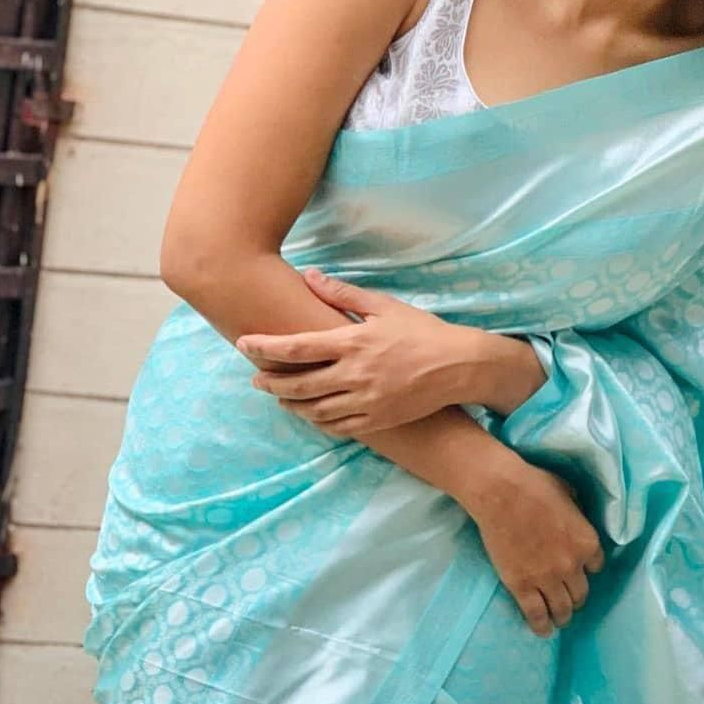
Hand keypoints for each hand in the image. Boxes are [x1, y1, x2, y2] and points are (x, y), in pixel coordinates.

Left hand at [235, 271, 475, 435]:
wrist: (459, 367)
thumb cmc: (422, 332)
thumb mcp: (384, 306)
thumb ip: (343, 294)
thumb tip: (310, 276)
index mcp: (353, 343)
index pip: (297, 347)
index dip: (265, 347)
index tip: (244, 343)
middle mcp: (354, 375)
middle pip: (297, 384)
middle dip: (270, 382)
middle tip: (256, 379)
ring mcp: (365, 402)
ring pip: (313, 410)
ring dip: (291, 404)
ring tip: (280, 397)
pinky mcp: (376, 421)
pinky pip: (337, 427)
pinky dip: (318, 421)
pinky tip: (311, 413)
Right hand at [474, 465, 604, 636]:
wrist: (501, 492)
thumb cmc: (534, 484)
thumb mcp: (568, 493)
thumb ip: (576, 513)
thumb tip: (574, 516)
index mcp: (587, 541)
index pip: (596, 566)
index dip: (586, 568)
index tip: (579, 569)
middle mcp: (572, 565)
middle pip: (581, 592)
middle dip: (576, 597)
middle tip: (569, 598)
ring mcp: (547, 578)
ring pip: (562, 608)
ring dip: (563, 615)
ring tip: (559, 619)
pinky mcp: (522, 586)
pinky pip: (536, 614)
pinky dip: (541, 626)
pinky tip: (543, 630)